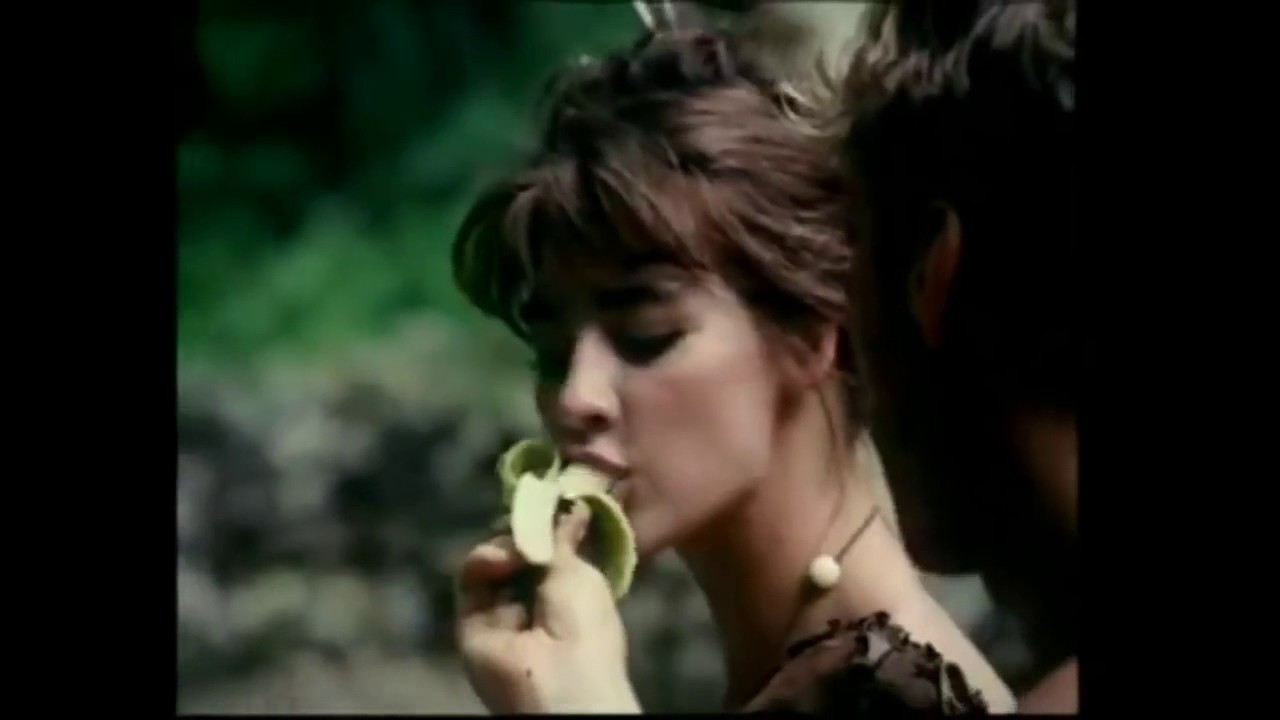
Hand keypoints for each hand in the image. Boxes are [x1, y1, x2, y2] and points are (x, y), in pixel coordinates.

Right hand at [454, 502, 640, 713]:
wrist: (559, 677)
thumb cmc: (586, 625)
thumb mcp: (581, 571)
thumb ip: (564, 538)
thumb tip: (572, 505)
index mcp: (567, 591)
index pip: (547, 548)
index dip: (544, 523)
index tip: (548, 499)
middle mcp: (531, 600)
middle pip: (515, 549)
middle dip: (522, 530)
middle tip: (531, 518)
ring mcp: (499, 610)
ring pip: (491, 560)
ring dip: (505, 545)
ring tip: (520, 550)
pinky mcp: (471, 620)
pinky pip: (470, 579)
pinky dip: (483, 561)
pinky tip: (501, 560)